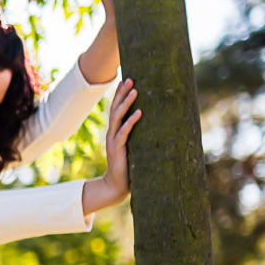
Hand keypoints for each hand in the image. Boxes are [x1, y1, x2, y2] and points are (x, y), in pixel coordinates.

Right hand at [81, 79, 139, 213]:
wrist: (116, 185)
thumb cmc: (127, 167)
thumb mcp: (132, 148)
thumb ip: (136, 137)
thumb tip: (153, 125)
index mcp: (114, 132)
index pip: (116, 109)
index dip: (119, 95)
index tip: (125, 80)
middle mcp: (111, 133)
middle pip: (115, 109)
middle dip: (121, 93)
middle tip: (129, 79)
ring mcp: (113, 141)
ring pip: (118, 117)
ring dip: (126, 102)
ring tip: (134, 90)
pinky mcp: (118, 149)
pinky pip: (124, 132)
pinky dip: (131, 122)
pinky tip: (139, 112)